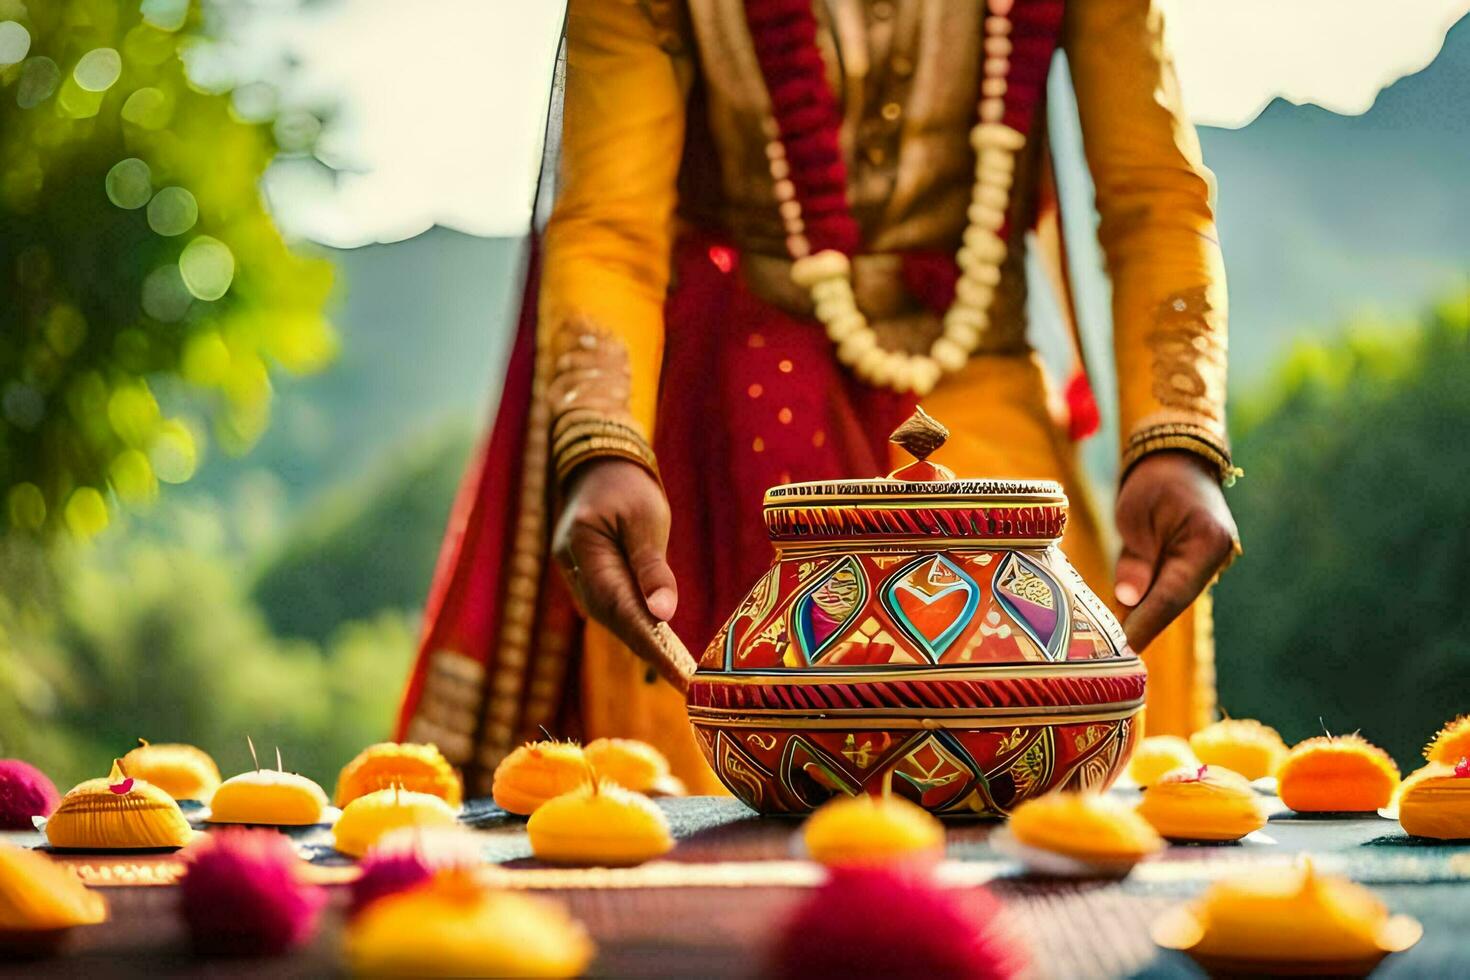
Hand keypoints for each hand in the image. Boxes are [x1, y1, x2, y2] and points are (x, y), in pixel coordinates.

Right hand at [552, 459, 691, 688]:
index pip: (619, 607)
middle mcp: (573, 568)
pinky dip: (636, 627)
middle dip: (650, 653)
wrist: (599, 466)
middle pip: (613, 620)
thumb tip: (662, 616)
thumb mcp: (646, 518)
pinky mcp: (588, 579)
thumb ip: (651, 566)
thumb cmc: (627, 487)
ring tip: (682, 672)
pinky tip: (663, 646)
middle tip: (688, 682)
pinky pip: (612, 608)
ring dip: (645, 645)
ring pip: (611, 618)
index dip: (649, 645)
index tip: (678, 673)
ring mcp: (575, 575)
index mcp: (583, 548)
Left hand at [1113, 451, 1238, 650]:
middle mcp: (1216, 558)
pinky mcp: (1194, 566)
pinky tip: (1125, 621)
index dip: (1146, 623)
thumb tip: (1129, 601)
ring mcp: (1209, 564)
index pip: (1172, 594)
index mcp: (1206, 542)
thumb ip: (1135, 560)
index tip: (1125, 648)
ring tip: (1113, 645)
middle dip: (1143, 627)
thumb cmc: (1155, 483)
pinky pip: (1169, 590)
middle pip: (1173, 602)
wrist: (1177, 461)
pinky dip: (1148, 604)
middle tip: (1112, 656)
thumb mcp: (1136, 515)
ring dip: (1144, 619)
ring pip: (1171, 599)